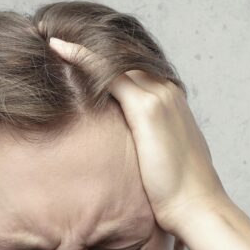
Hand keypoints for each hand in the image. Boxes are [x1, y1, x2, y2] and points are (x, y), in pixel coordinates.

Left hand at [47, 37, 229, 234]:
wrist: (196, 208)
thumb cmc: (178, 194)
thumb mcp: (161, 161)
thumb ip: (145, 147)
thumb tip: (127, 156)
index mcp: (171, 102)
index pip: (134, 71)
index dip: (104, 63)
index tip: (77, 59)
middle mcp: (167, 92)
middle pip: (124, 60)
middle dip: (91, 51)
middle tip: (56, 43)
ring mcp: (159, 97)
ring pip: (116, 61)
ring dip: (82, 49)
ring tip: (53, 41)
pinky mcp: (147, 108)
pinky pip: (109, 73)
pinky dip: (82, 58)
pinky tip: (59, 50)